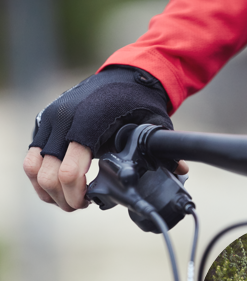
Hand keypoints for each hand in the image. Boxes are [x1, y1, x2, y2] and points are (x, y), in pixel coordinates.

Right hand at [24, 65, 187, 210]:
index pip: (69, 173)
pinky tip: (57, 182)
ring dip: (46, 188)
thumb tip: (180, 171)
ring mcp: (50, 118)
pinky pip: (32, 154)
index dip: (76, 196)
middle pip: (47, 175)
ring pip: (33, 166)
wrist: (125, 75)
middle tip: (79, 205)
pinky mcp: (45, 119)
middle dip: (61, 198)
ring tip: (67, 196)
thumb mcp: (153, 126)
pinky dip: (39, 173)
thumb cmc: (139, 102)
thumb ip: (162, 151)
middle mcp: (63, 120)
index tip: (88, 202)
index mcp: (88, 123)